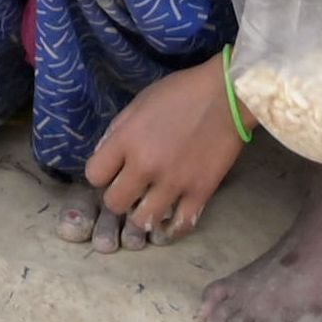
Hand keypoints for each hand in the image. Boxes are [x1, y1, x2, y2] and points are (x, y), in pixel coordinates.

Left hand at [83, 58, 247, 240]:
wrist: (226, 95)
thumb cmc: (181, 93)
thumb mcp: (139, 103)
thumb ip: (118, 132)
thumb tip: (104, 158)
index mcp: (127, 139)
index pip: (94, 174)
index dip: (101, 175)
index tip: (111, 172)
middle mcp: (146, 165)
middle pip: (114, 203)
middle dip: (117, 199)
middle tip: (129, 192)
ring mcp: (174, 182)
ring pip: (143, 221)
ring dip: (142, 216)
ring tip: (148, 207)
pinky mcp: (200, 192)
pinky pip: (181, 225)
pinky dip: (173, 228)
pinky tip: (170, 220)